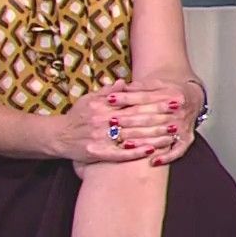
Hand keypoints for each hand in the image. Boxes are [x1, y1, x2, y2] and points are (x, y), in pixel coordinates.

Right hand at [57, 78, 191, 165]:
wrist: (58, 136)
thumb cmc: (77, 116)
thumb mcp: (90, 98)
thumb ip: (107, 92)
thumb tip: (123, 82)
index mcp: (102, 106)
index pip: (132, 102)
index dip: (152, 102)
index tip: (169, 100)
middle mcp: (101, 121)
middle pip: (135, 119)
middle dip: (158, 118)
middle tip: (177, 116)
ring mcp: (100, 138)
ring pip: (131, 137)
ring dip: (153, 136)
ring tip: (171, 134)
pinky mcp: (97, 153)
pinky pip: (120, 154)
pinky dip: (136, 152)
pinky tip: (151, 151)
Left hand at [109, 77, 199, 166]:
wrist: (191, 99)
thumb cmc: (168, 92)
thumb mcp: (155, 85)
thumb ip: (137, 87)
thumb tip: (117, 87)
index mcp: (171, 94)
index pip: (145, 97)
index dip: (127, 98)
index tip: (110, 99)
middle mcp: (179, 111)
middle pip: (151, 117)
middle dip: (130, 120)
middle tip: (113, 123)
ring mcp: (183, 126)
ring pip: (160, 135)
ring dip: (142, 141)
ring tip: (124, 143)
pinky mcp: (187, 139)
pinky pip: (177, 151)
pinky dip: (166, 157)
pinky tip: (153, 161)